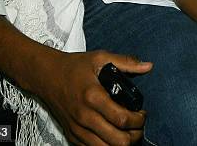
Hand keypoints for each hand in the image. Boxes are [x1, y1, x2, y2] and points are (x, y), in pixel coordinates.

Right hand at [33, 49, 151, 145]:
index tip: (142, 114)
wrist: (47, 76)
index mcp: (93, 96)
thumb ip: (126, 62)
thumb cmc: (75, 66)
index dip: (138, 120)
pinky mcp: (72, 136)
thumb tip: (148, 66)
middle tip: (138, 125)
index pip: (122, 119)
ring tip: (128, 132)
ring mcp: (77, 129)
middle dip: (134, 136)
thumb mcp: (100, 58)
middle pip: (117, 141)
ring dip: (122, 144)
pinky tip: (112, 134)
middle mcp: (84, 116)